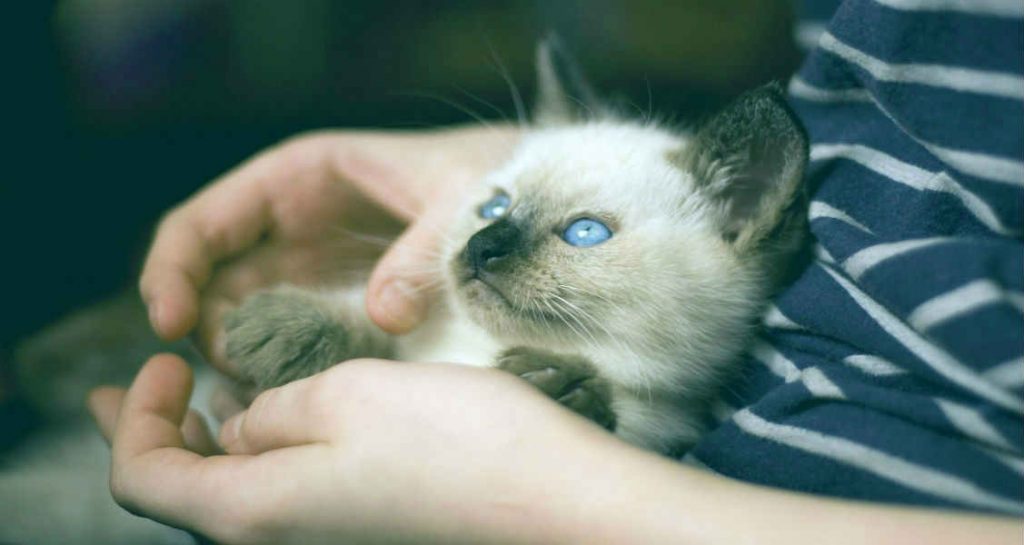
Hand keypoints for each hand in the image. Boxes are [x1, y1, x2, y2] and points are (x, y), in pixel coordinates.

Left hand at [89, 354, 627, 544]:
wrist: (552, 500)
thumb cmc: (454, 443)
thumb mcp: (344, 397)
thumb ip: (273, 411)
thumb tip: (245, 425)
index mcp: (253, 511)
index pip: (141, 474)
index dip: (130, 414)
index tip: (163, 356)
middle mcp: (277, 537)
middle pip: (181, 488)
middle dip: (156, 427)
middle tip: (145, 378)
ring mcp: (322, 534)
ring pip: (234, 488)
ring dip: (209, 436)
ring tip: (201, 391)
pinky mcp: (360, 522)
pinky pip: (284, 489)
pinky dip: (261, 447)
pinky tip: (275, 415)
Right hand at [139, 126, 518, 375]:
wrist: (533, 196)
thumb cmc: (492, 176)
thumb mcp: (463, 200)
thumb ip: (423, 252)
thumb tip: (383, 316)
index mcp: (299, 177)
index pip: (202, 222)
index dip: (172, 270)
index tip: (168, 324)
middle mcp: (292, 225)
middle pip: (212, 282)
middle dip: (210, 330)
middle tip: (241, 375)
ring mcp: (313, 267)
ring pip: (246, 319)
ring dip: (247, 358)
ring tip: (274, 391)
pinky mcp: (339, 305)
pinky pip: (292, 340)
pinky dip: (287, 368)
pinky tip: (305, 393)